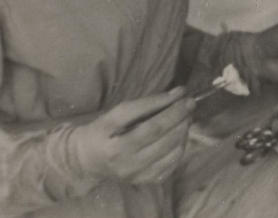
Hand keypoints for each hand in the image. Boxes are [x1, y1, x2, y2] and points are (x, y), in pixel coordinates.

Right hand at [69, 87, 193, 183]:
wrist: (88, 160)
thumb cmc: (102, 132)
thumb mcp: (116, 114)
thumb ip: (147, 103)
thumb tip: (178, 93)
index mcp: (117, 148)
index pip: (152, 127)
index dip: (172, 111)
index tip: (185, 96)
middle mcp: (129, 166)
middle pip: (165, 140)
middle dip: (181, 119)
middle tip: (189, 105)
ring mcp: (139, 177)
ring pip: (173, 153)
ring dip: (184, 132)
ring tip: (184, 117)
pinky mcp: (147, 182)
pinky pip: (172, 164)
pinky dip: (180, 147)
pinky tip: (178, 135)